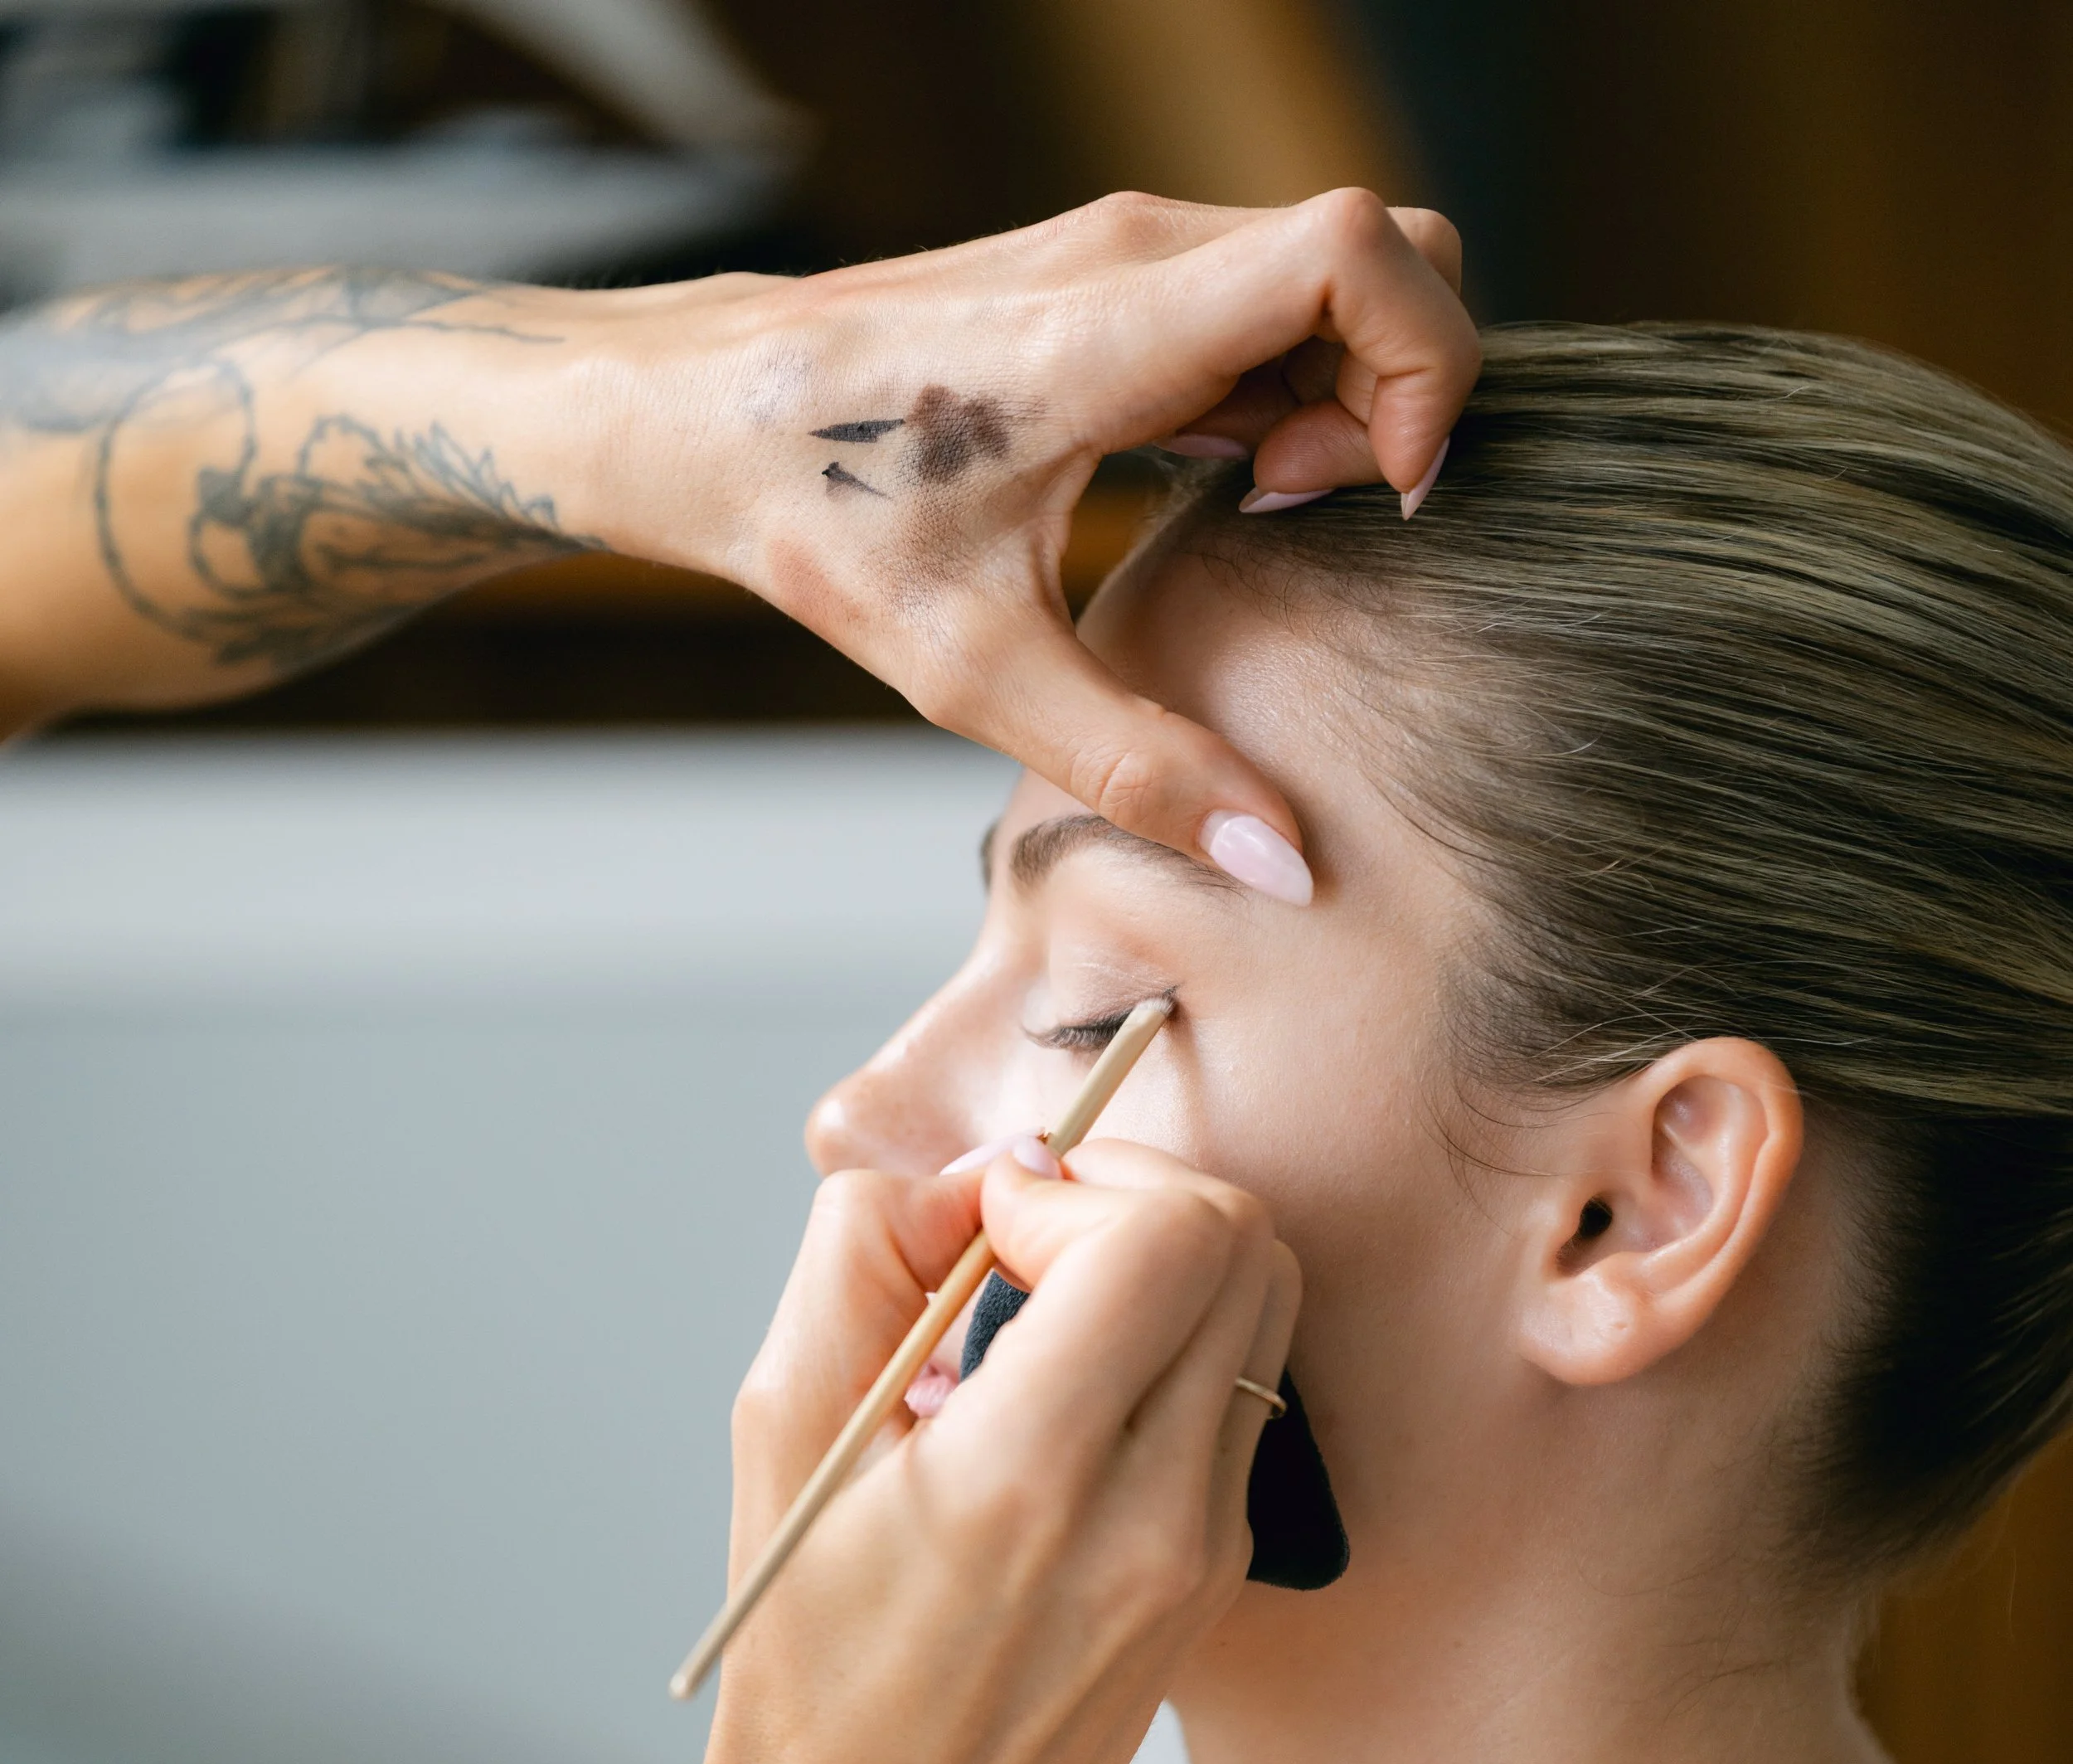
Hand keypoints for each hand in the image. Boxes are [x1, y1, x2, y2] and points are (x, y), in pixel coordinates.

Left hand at [585, 190, 1477, 892]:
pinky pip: (1271, 296)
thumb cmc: (816, 520)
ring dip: (1345, 393)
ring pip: (1334, 274)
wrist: (693, 415)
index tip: (1375, 489)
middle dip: (1396, 393)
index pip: (1359, 248)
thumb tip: (1279, 860)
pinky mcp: (1116, 273)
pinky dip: (1294, 384)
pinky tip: (1232, 482)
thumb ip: (1142, 766)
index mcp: (1109, 327)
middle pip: (1384, 255)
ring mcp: (1127, 248)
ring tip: (1264, 505)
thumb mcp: (975, 674)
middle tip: (1309, 513)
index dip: (1422, 361)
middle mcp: (1135, 250)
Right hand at [660, 1139, 1298, 1763]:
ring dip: (1162, 1265)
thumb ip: (861, 1256)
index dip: (1070, 1184)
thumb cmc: (808, 1654)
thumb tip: (971, 1175)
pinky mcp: (1220, 1573)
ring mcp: (1202, 1551)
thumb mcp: (781, 1431)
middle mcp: (1147, 1517)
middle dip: (1132, 1198)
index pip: (1160, 1238)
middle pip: (1243, 1247)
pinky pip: (1239, 1396)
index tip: (985, 1226)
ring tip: (1045, 1316)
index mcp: (1026, 1478)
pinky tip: (1067, 1403)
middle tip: (1027, 1241)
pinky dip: (1169, 1351)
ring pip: (1260, 1311)